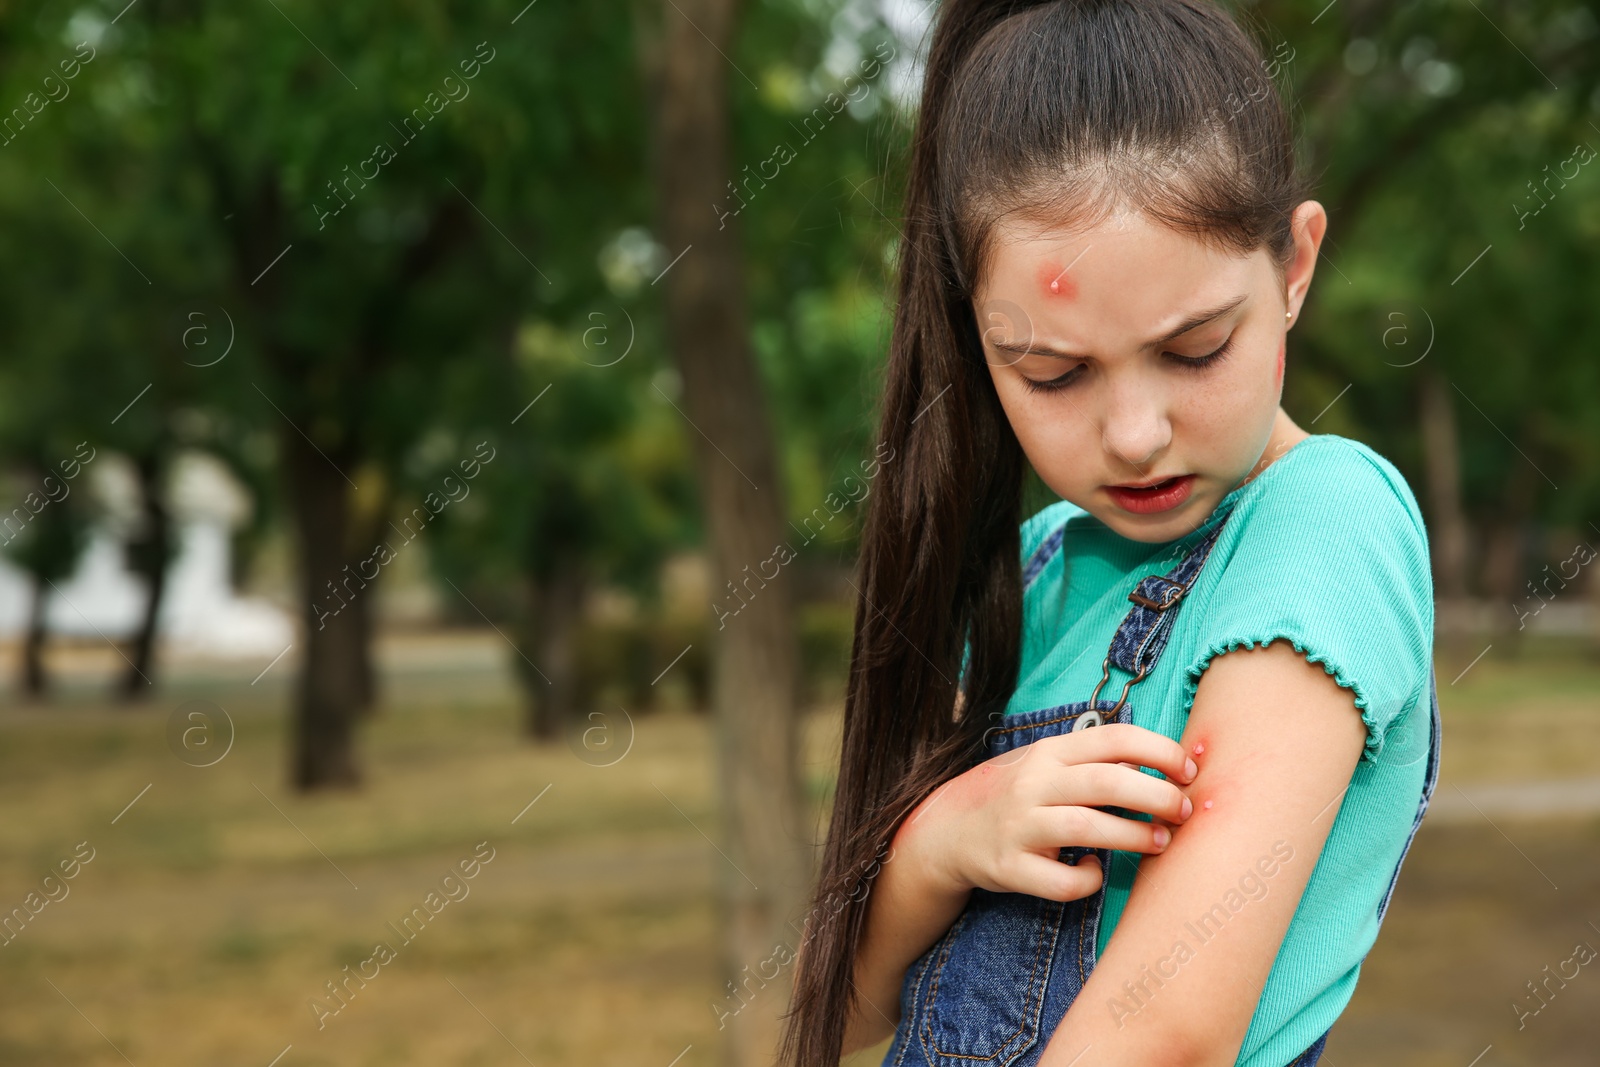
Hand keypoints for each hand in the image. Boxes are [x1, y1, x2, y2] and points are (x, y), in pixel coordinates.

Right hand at [896, 723, 1196, 902]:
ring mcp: (1019, 826)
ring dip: (1134, 835)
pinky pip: (1060, 881)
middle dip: (1158, 796)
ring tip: (1160, 842)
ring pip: (1087, 827)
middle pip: (1107, 782)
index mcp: (1050, 752)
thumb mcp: (1046, 763)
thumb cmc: (1015, 794)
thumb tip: (1166, 761)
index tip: (1188, 770)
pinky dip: (1087, 880)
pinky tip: (1094, 874)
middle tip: (1185, 809)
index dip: (1160, 752)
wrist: (946, 830)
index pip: (1114, 738)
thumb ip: (1094, 760)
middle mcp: (1034, 783)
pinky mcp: (1009, 867)